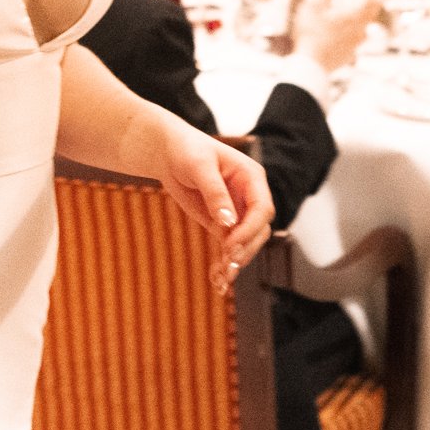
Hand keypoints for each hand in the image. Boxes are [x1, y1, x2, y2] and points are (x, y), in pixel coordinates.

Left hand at [146, 116, 273, 291]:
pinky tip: (216, 280)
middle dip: (245, 248)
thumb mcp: (199, 167)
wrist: (167, 152)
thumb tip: (228, 222)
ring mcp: (236, 212)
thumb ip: (214, 192)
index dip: (250, 229)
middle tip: (229, 264)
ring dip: (236, 261)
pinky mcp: (221, 223)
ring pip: (245, 243)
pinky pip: (227, 247)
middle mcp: (248, 196)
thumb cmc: (186, 149)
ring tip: (223, 278)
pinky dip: (223, 263)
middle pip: (258, 230)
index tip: (232, 244)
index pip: (262, 208)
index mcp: (252, 177)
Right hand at [292, 0, 376, 75]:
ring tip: (347, 11)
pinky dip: (352, 31)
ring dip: (360, 16)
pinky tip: (340, 32)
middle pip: (372, 11)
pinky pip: (356, 39)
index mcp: (354, 14)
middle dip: (369, 0)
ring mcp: (357, 43)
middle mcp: (360, 28)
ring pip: (365, 25)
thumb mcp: (315, 3)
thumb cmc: (311, 31)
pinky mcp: (350, 53)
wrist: (311, 64)